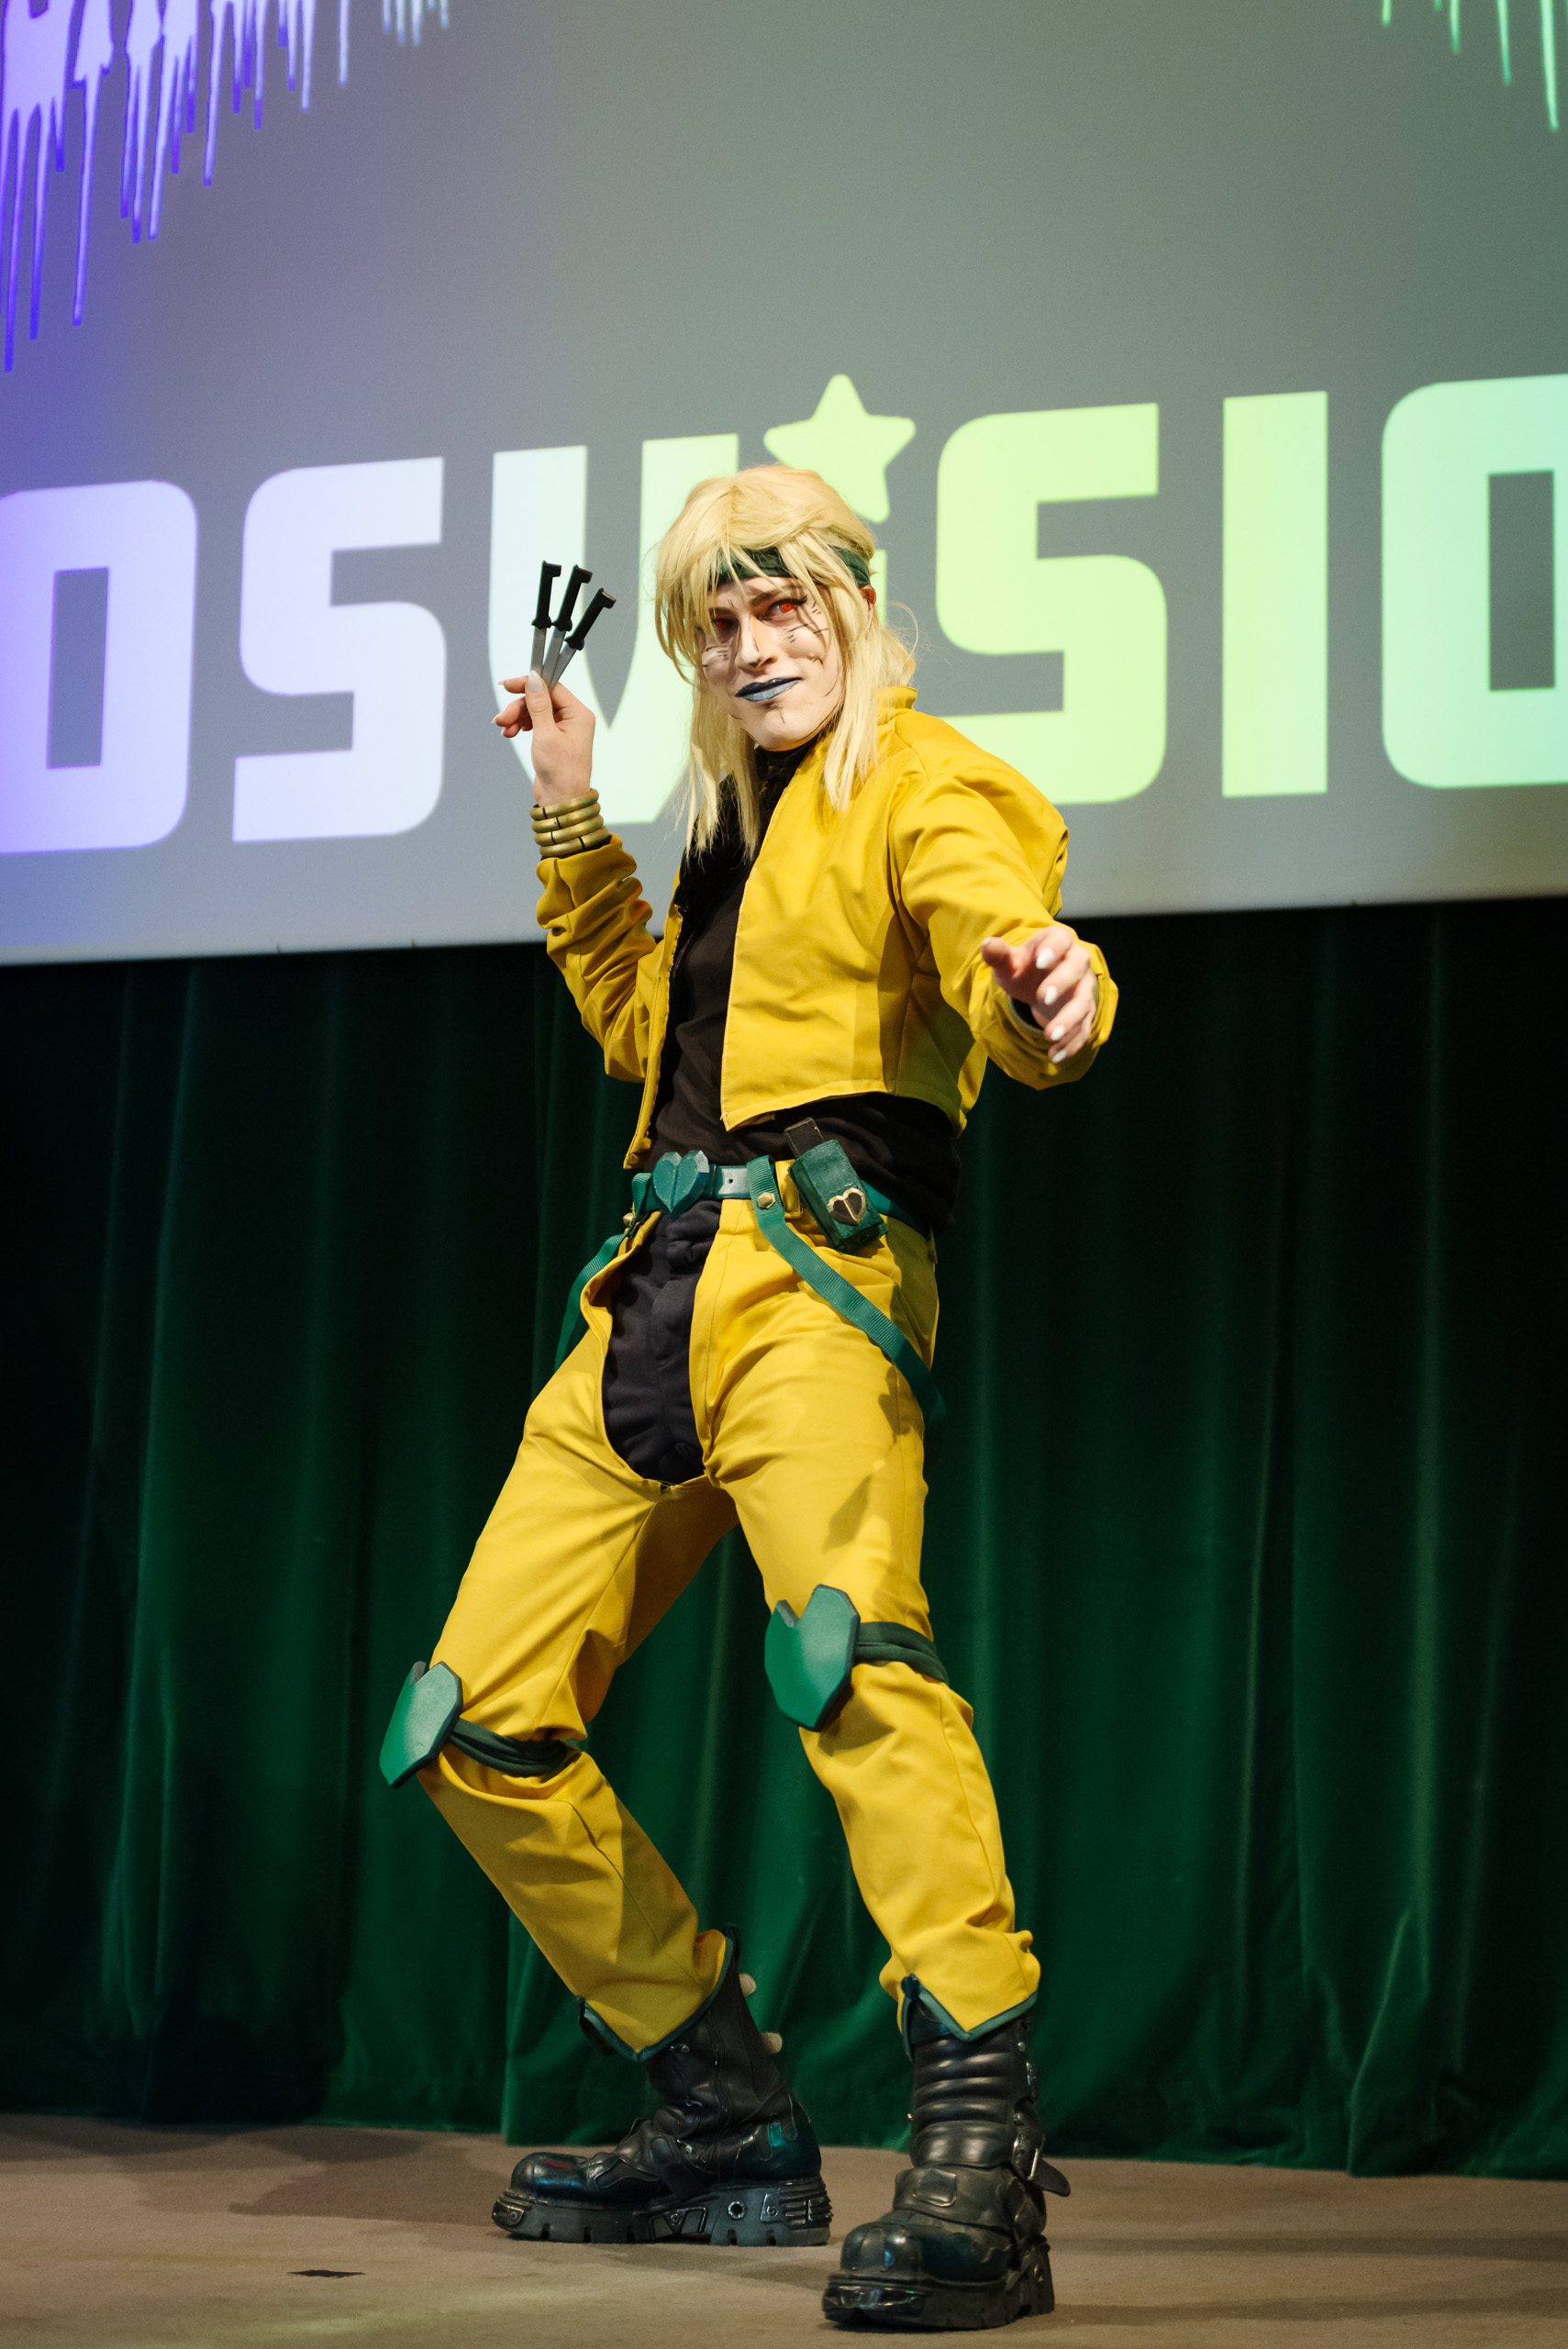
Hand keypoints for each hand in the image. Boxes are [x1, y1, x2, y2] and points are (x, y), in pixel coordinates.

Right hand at [494, 671, 595, 804]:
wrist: (561, 800)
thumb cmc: (560, 771)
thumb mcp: (546, 734)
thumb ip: (538, 705)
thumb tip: (533, 679)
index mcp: (578, 714)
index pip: (551, 687)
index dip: (528, 684)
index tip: (507, 685)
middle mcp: (573, 718)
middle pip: (540, 699)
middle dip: (518, 707)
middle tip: (502, 719)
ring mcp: (563, 728)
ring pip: (534, 711)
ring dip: (516, 717)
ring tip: (503, 728)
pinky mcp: (553, 738)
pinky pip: (534, 723)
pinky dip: (520, 726)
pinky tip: (509, 733)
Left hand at [981, 924, 1098, 1064]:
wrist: (1041, 984)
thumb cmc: (1025, 968)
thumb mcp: (1010, 962)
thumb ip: (1000, 955)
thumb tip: (987, 945)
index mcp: (1058, 942)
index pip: (1061, 940)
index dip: (1053, 949)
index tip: (1040, 961)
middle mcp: (1077, 962)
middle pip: (1076, 971)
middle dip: (1061, 984)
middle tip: (1043, 999)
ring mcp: (1084, 988)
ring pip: (1083, 1003)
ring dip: (1068, 1021)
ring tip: (1050, 1037)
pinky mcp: (1086, 1012)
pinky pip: (1083, 1028)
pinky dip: (1071, 1043)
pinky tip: (1055, 1055)